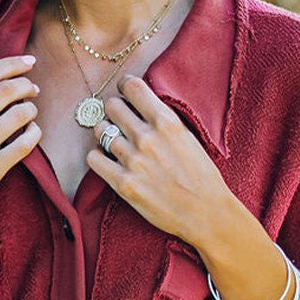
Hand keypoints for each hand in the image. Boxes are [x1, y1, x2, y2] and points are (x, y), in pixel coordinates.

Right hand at [0, 53, 40, 230]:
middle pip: (5, 91)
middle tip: (33, 89)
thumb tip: (0, 77)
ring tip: (30, 112)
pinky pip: (22, 146)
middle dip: (26, 85)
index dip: (12, 63)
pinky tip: (32, 132)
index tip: (28, 62)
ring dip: (31, 109)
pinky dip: (34, 134)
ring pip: (18, 117)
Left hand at [85, 75, 230, 244]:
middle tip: (120, 121)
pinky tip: (109, 161)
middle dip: (115, 111)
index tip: (125, 93)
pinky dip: (98, 157)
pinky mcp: (123, 184)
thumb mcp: (187, 137)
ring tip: (116, 144)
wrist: (206, 213)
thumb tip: (139, 103)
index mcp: (166, 122)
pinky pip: (94, 158)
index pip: (132, 87)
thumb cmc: (201, 176)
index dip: (124, 86)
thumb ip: (162, 119)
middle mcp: (147, 138)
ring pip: (100, 131)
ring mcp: (133, 161)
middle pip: (111, 106)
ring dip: (105, 135)